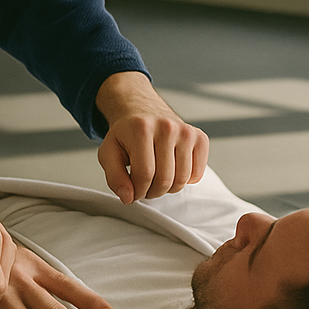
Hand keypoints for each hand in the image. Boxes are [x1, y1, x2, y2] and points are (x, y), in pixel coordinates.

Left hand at [95, 71, 208, 202]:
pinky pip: (197, 174)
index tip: (132, 191)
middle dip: (152, 192)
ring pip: (181, 180)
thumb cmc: (126, 134)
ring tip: (156, 179)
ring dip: (168, 189)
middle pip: (164, 180)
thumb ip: (114, 177)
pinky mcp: (199, 137)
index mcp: (141, 129)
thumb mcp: (108, 152)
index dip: (137, 191)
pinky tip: (172, 170)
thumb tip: (128, 197)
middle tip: (144, 186)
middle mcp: (166, 127)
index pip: (144, 175)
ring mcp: (186, 131)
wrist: (142, 110)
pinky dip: (184, 181)